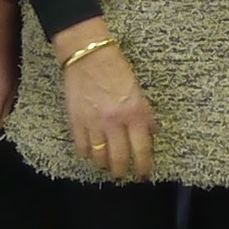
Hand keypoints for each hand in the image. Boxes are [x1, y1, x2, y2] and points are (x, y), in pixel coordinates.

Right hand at [53, 17, 153, 180]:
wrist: (87, 54)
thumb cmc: (115, 67)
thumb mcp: (138, 89)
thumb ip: (145, 114)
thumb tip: (152, 132)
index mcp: (134, 113)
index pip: (142, 149)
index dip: (144, 166)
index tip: (144, 174)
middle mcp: (114, 122)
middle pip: (119, 158)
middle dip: (122, 171)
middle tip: (123, 174)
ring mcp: (93, 123)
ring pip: (99, 157)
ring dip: (104, 165)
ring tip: (107, 166)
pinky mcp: (76, 121)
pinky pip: (82, 147)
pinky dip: (86, 153)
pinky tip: (90, 152)